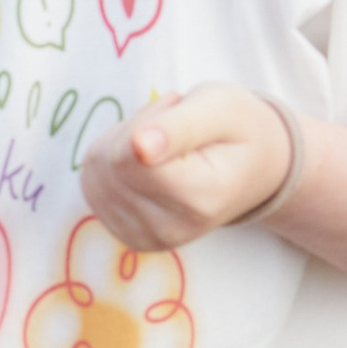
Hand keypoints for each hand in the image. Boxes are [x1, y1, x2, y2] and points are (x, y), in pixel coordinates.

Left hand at [81, 84, 294, 246]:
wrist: (254, 169)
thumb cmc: (239, 129)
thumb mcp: (220, 108)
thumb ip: (179, 127)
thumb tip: (137, 148)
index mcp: (200, 199)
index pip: (126, 155)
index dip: (147, 120)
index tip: (179, 112)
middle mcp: (171, 230)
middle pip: (108, 164)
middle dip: (133, 130)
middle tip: (174, 126)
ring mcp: (148, 239)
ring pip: (95, 173)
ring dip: (121, 145)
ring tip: (166, 144)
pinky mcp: (130, 236)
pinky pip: (92, 187)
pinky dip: (113, 165)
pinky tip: (150, 163)